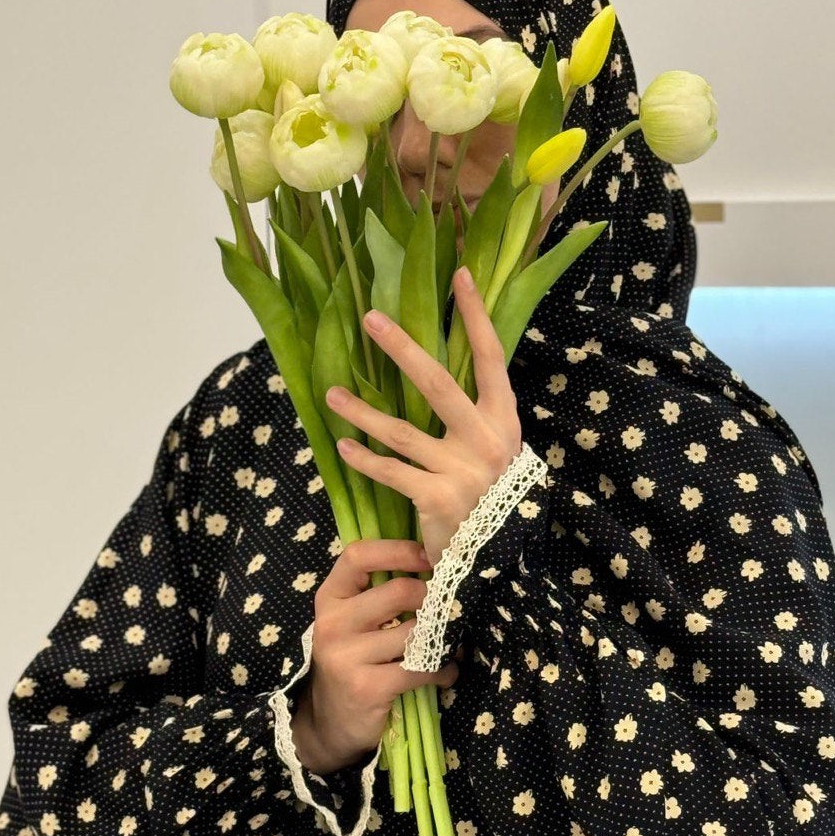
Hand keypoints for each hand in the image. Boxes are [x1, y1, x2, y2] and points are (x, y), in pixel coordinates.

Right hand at [291, 539, 462, 772]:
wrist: (330, 721)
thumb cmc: (353, 660)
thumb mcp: (353, 621)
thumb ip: (379, 594)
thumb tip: (438, 568)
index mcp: (331, 598)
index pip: (358, 556)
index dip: (398, 550)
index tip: (430, 558)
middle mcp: (332, 623)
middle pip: (399, 591)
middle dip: (433, 600)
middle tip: (447, 611)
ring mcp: (346, 657)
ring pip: (415, 632)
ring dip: (444, 640)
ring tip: (449, 647)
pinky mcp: (366, 687)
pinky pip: (420, 668)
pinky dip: (443, 670)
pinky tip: (444, 673)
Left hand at [325, 266, 522, 568]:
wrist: (499, 560)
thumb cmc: (493, 500)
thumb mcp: (498, 453)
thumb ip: (476, 419)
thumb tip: (439, 378)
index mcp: (503, 419)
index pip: (490, 356)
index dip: (475, 315)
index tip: (458, 276)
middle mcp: (484, 437)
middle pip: (437, 382)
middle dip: (401, 347)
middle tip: (369, 319)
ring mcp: (459, 467)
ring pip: (400, 430)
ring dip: (361, 411)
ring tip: (331, 394)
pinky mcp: (435, 496)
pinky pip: (390, 470)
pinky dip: (364, 459)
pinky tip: (343, 447)